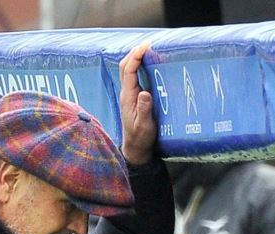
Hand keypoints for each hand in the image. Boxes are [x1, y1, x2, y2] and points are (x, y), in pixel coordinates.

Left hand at [119, 41, 155, 164]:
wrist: (135, 148)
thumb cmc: (141, 138)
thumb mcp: (145, 126)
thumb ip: (144, 110)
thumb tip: (145, 92)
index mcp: (128, 97)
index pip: (129, 72)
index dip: (136, 57)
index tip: (146, 46)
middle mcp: (126, 93)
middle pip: (125, 66)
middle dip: (135, 52)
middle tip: (149, 43)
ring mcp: (129, 94)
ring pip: (128, 70)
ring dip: (136, 57)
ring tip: (149, 48)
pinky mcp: (133, 97)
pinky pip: (133, 76)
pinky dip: (138, 66)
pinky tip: (148, 63)